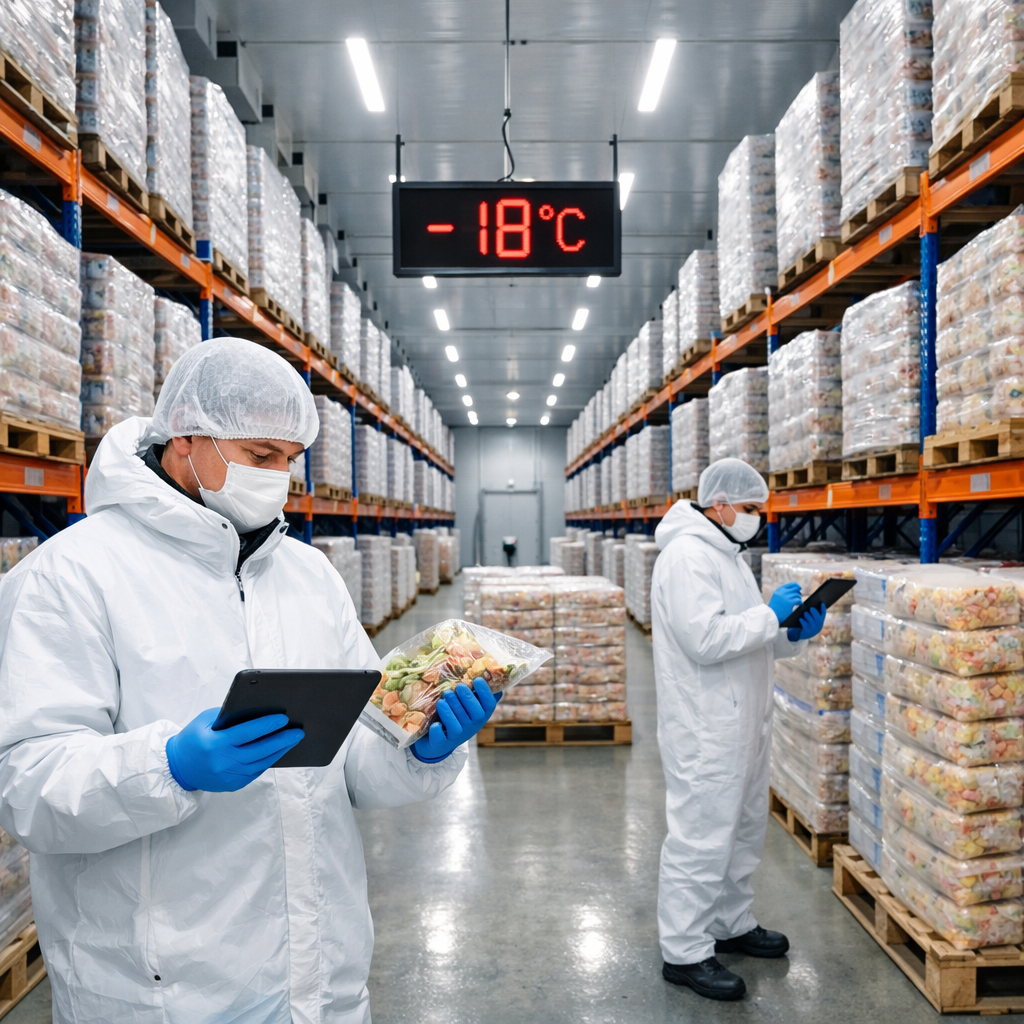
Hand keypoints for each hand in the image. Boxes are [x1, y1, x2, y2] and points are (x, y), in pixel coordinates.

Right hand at [165, 708, 303, 792]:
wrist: (177, 768)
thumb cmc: (192, 738)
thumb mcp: (205, 721)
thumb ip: (229, 716)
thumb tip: (258, 711)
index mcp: (215, 744)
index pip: (247, 733)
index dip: (267, 725)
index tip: (283, 718)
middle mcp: (222, 762)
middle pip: (259, 750)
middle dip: (282, 740)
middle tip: (298, 731)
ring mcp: (228, 776)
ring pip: (261, 763)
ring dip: (279, 751)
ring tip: (293, 740)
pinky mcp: (232, 785)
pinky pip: (256, 772)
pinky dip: (268, 761)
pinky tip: (278, 751)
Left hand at [412, 678, 500, 762]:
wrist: (440, 741)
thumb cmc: (458, 717)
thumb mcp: (470, 706)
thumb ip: (479, 694)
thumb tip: (494, 677)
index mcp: (481, 715)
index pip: (489, 705)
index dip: (485, 692)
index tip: (477, 679)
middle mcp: (472, 727)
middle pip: (475, 714)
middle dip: (467, 699)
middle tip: (458, 687)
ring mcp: (457, 736)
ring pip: (456, 724)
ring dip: (450, 711)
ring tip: (443, 699)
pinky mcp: (441, 742)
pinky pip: (441, 738)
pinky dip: (438, 731)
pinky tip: (435, 724)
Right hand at [768, 582, 801, 625]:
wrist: (772, 615)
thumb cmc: (775, 607)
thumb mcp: (777, 596)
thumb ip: (783, 592)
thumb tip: (796, 589)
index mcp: (779, 590)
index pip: (791, 584)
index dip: (797, 585)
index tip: (799, 588)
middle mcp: (782, 592)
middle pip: (796, 588)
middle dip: (798, 592)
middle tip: (798, 597)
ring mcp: (786, 597)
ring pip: (797, 595)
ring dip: (798, 598)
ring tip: (797, 602)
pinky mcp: (790, 603)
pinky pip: (798, 600)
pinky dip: (800, 602)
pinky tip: (799, 605)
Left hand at [788, 603, 826, 641]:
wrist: (804, 634)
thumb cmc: (808, 624)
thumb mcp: (812, 619)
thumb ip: (813, 614)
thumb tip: (810, 605)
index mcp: (820, 621)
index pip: (823, 614)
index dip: (823, 608)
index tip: (822, 602)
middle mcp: (818, 625)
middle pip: (818, 618)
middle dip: (815, 613)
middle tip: (811, 608)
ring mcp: (813, 629)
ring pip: (811, 621)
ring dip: (808, 616)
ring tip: (805, 613)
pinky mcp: (807, 631)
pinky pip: (805, 625)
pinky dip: (802, 621)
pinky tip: (800, 619)